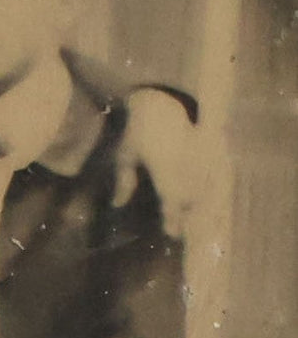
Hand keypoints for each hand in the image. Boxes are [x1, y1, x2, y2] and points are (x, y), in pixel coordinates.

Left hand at [114, 89, 204, 238]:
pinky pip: (221, 174)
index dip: (171, 218)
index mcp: (164, 167)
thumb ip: (124, 181)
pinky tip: (218, 203)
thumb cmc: (138, 131)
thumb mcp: (125, 155)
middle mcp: (186, 164)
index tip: (171, 234)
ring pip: (209, 189)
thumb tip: (117, 205)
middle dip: (191, 218)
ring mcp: (202, 156)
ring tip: (203, 226)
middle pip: (193, 199)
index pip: (170, 199)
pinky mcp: (214, 150)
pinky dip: (219, 189)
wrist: (162, 102)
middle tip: (187, 235)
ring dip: (206, 208)